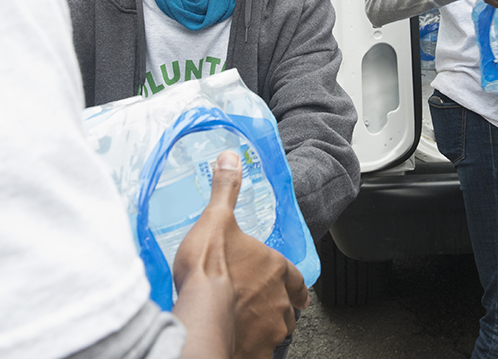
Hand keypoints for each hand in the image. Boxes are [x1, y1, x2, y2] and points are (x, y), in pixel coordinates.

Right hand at [172, 151, 307, 358]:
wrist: (200, 313)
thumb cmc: (210, 269)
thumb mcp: (217, 218)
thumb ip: (226, 190)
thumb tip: (231, 158)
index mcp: (277, 269)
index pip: (297, 281)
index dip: (294, 286)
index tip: (295, 291)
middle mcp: (280, 302)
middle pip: (288, 309)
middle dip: (277, 308)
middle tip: (259, 306)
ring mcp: (270, 331)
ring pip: (277, 333)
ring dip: (265, 329)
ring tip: (245, 326)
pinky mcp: (256, 354)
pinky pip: (259, 355)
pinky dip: (251, 350)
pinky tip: (237, 345)